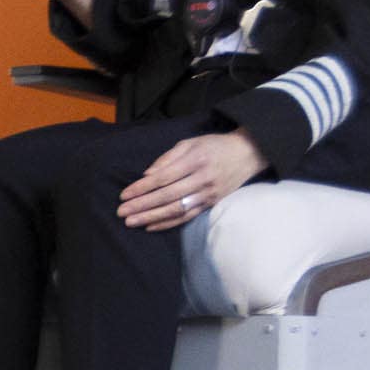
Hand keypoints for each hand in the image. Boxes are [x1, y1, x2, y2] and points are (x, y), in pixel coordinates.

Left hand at [119, 129, 263, 230]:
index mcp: (195, 160)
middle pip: (167, 196)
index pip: (163, 177)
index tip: (124, 195)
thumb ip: (168, 158)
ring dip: (151, 218)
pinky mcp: (211, 204)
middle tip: (121, 213)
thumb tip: (147, 175)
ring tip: (132, 222)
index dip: (142, 187)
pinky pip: (187, 217)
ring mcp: (208, 194)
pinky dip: (168, 223)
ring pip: (176, 210)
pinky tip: (151, 226)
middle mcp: (202, 179)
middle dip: (142, 205)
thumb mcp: (190, 143)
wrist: (247, 154)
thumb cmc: (214, 146)